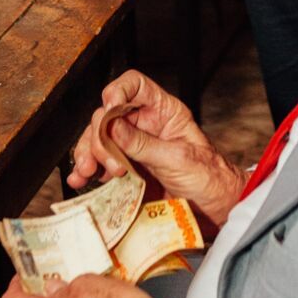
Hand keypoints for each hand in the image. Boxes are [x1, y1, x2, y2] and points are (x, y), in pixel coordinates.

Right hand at [70, 70, 244, 225]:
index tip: (108, 111)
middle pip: (109, 115)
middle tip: (109, 162)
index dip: (118, 91)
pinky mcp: (127, 171)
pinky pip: (101, 164)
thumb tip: (113, 127)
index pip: (135, 85)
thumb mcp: (179, 159)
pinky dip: (87, 171)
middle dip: (99, 136)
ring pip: (99, 139)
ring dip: (88, 153)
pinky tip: (80, 179)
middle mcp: (145, 126)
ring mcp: (134, 148)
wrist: (216, 211)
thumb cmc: (209, 179)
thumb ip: (144, 144)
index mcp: (163, 112)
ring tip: (87, 172)